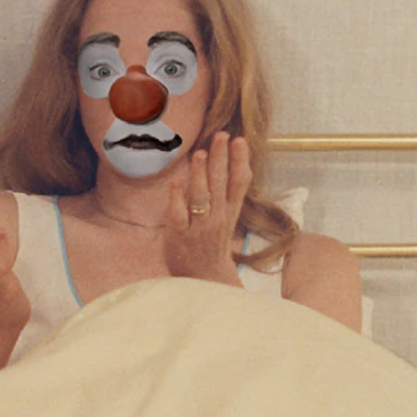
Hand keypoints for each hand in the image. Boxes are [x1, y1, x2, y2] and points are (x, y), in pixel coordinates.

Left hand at [164, 132, 249, 284]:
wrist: (206, 281)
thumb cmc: (212, 246)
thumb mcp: (225, 220)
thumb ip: (223, 195)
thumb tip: (221, 165)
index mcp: (230, 213)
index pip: (238, 183)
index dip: (239, 161)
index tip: (239, 140)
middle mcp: (218, 219)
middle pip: (220, 184)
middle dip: (221, 159)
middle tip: (221, 135)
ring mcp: (199, 228)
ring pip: (201, 197)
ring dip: (200, 174)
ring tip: (200, 153)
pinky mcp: (179, 236)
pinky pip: (178, 213)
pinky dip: (177, 196)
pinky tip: (176, 181)